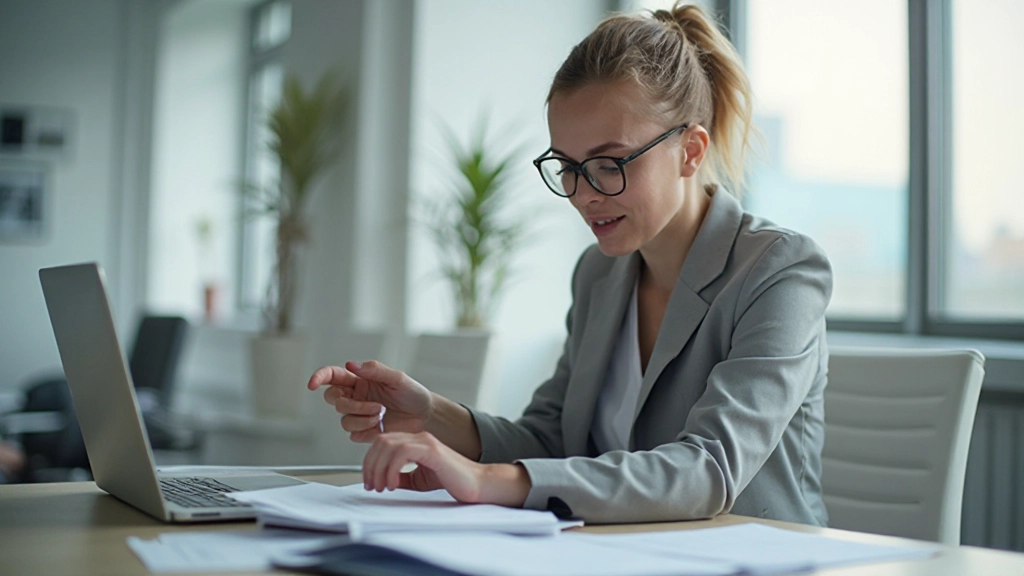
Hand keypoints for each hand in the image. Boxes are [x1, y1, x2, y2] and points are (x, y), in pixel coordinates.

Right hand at [308, 361, 432, 442]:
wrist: (426, 417)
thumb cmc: (413, 394)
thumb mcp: (396, 377)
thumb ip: (374, 370)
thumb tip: (352, 364)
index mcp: (360, 380)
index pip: (332, 376)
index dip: (319, 377)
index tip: (313, 384)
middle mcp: (356, 396)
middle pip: (334, 400)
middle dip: (350, 405)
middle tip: (374, 406)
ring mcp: (359, 414)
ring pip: (343, 419)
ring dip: (362, 418)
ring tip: (381, 415)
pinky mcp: (364, 431)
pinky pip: (353, 433)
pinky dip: (366, 430)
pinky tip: (380, 426)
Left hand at [362, 431, 530, 506]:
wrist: (477, 484)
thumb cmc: (454, 481)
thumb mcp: (419, 480)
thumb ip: (402, 477)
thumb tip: (383, 480)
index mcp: (415, 442)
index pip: (382, 442)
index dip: (370, 461)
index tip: (369, 482)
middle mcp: (419, 437)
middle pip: (381, 441)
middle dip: (370, 465)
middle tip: (372, 486)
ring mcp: (425, 441)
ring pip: (388, 445)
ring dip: (378, 468)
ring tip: (382, 487)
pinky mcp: (432, 450)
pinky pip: (402, 452)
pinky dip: (391, 470)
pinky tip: (393, 484)